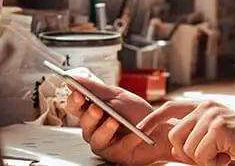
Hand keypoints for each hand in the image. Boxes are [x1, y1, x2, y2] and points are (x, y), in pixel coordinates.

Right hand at [64, 76, 186, 164]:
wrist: (160, 129)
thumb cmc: (138, 113)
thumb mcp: (117, 96)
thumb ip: (96, 89)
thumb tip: (74, 78)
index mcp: (92, 111)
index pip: (76, 107)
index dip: (74, 101)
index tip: (78, 94)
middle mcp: (95, 129)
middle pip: (84, 124)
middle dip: (89, 116)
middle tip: (96, 108)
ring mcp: (104, 143)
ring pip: (96, 139)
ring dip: (105, 129)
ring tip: (114, 121)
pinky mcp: (116, 155)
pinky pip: (118, 148)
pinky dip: (129, 139)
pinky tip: (136, 132)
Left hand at [139, 101, 234, 165]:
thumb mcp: (218, 134)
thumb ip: (197, 134)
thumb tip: (176, 149)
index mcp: (204, 105)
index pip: (169, 108)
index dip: (152, 119)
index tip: (139, 131)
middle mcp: (206, 107)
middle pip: (175, 136)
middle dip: (187, 154)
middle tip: (209, 158)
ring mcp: (211, 116)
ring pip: (188, 149)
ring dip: (204, 160)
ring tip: (223, 155)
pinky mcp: (218, 129)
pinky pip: (201, 155)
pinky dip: (213, 163)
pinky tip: (228, 156)